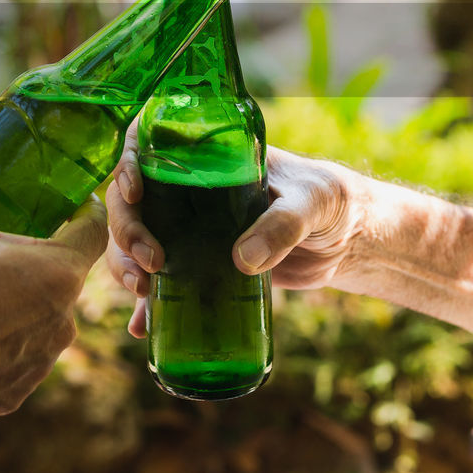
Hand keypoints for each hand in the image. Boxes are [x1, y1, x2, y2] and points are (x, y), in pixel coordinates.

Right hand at [0, 134, 107, 414]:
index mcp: (58, 271)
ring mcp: (39, 362)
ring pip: (38, 324)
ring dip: (16, 307)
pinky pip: (12, 362)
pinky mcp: (12, 394)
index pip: (92, 232)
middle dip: (36, 262)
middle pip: (62, 280)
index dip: (82, 213)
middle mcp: (62, 321)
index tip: (70, 203)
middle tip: (1, 244)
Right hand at [105, 122, 364, 336]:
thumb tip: (242, 260)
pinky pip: (161, 283)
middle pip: (131, 202)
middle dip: (127, 231)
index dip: (127, 164)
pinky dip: (148, 305)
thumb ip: (281, 225)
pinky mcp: (200, 266)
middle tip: (150, 261)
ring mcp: (189, 230)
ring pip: (135, 242)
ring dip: (125, 265)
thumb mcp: (311, 202)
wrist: (347, 240)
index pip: (147, 147)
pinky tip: (143, 326)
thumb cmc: (330, 201)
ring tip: (141, 292)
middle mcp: (187, 192)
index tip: (135, 192)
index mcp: (206, 159)